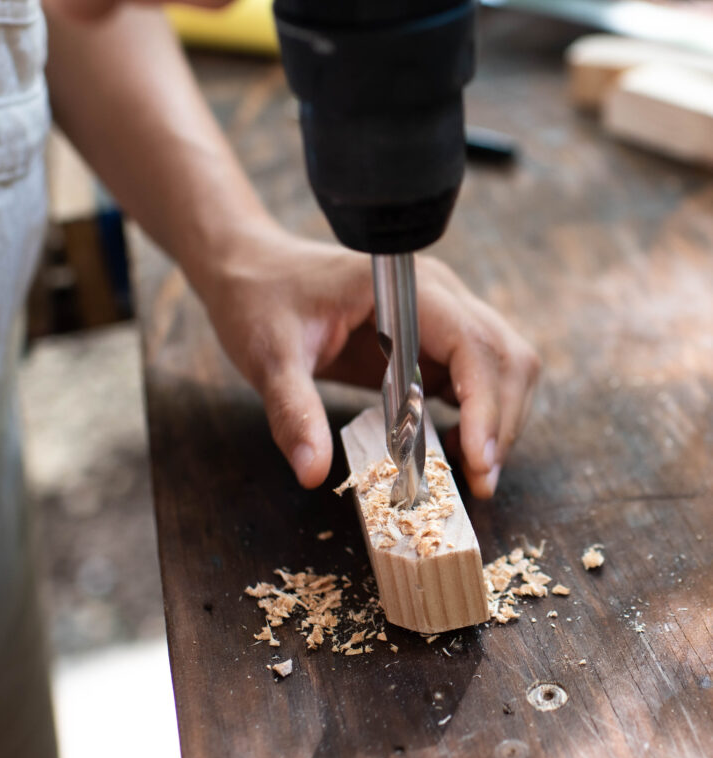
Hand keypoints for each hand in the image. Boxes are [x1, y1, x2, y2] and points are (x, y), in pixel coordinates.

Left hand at [200, 230, 540, 498]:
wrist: (254, 274)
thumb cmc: (261, 301)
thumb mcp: (269, 358)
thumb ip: (293, 411)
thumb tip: (314, 472)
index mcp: (403, 289)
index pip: (471, 342)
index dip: (486, 402)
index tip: (478, 460)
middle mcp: (435, 296)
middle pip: (504, 356)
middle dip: (501, 421)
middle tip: (478, 483)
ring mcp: (439, 316)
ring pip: (502, 367)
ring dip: (497, 421)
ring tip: (470, 474)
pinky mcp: (430, 340)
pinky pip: (476, 378)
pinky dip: (478, 416)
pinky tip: (452, 449)